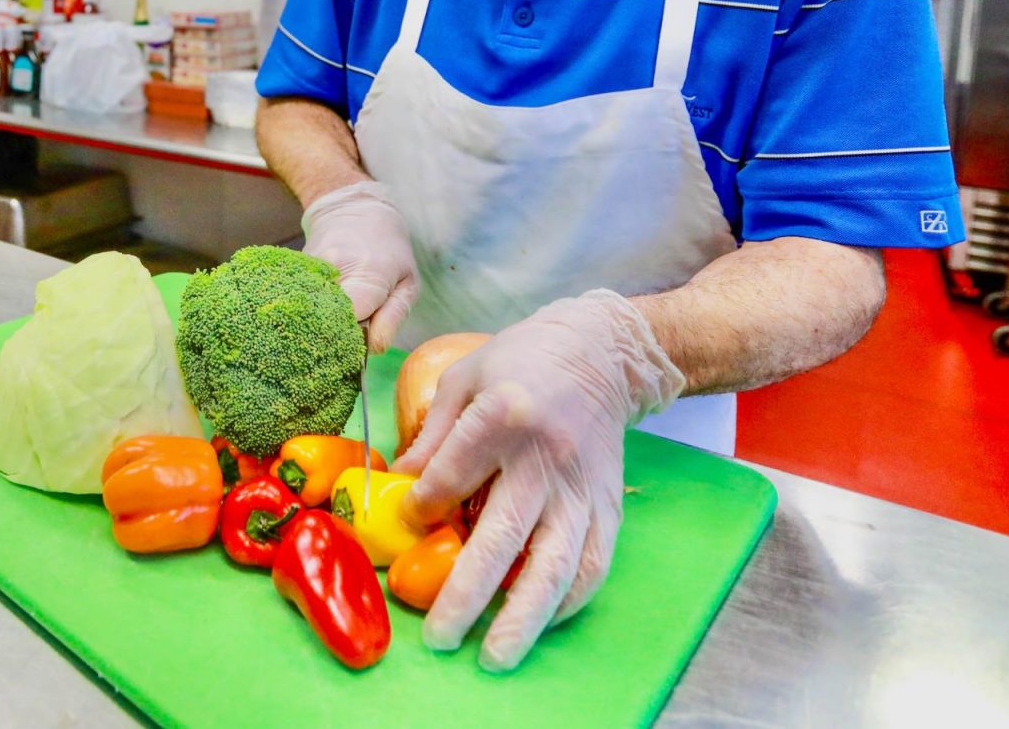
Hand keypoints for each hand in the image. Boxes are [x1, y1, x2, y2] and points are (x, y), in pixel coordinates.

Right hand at [301, 180, 417, 351]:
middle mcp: (336, 270)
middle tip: (342, 344)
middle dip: (333, 338)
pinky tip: (318, 312)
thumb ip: (393, 317)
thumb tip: (374, 350)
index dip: (352, 342)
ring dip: (320, 324)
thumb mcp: (407, 284)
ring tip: (331, 326)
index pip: (352, 321)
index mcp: (370, 276)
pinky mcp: (296, 269)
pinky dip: (309, 310)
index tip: (355, 349)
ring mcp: (311, 268)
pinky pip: (301, 298)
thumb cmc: (389, 251)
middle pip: (326, 319)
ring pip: (311, 310)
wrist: (353, 210)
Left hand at [392, 290, 684, 670]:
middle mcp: (545, 457)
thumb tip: (400, 488)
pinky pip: (593, 562)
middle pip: (502, 535)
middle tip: (438, 637)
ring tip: (496, 656)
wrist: (599, 353)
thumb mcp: (464, 380)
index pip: (452, 476)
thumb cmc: (519, 362)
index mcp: (503, 415)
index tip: (409, 520)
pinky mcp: (608, 505)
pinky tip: (541, 621)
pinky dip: (569, 599)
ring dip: (524, 616)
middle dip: (467, 592)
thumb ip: (432, 436)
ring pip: (555, 563)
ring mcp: (581, 487)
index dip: (424, 506)